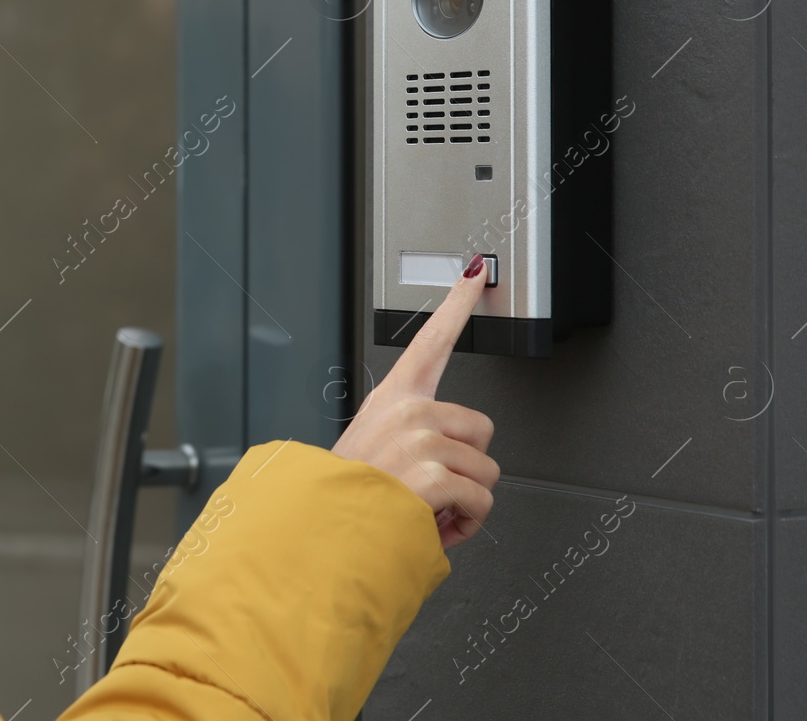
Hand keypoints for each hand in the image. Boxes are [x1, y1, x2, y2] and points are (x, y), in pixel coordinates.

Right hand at [331, 255, 498, 548]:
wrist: (320, 536)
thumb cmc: (345, 501)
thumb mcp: (370, 453)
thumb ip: (409, 440)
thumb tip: (444, 462)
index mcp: (391, 400)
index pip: (430, 341)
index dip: (456, 303)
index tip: (474, 271)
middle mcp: (407, 410)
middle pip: (481, 429)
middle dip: (467, 467)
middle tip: (431, 489)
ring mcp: (420, 437)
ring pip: (486, 471)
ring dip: (465, 502)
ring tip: (427, 510)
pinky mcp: (433, 468)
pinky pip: (480, 500)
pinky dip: (465, 524)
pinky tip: (434, 524)